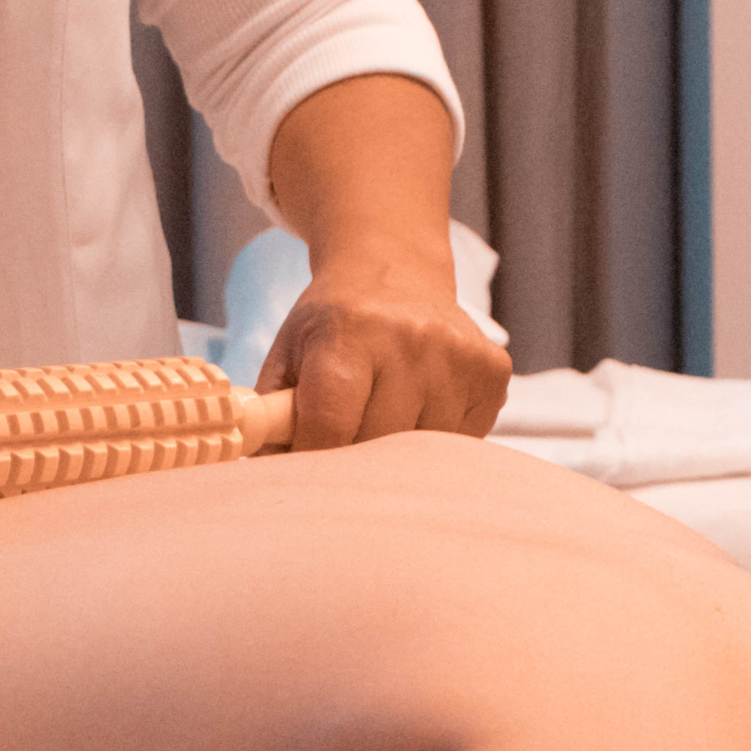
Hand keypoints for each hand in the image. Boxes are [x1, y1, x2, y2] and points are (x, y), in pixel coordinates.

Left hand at [257, 247, 511, 449]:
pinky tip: (420, 406)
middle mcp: (410, 338)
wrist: (394, 272)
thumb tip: (259, 479)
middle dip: (353, 458)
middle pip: (378, 445)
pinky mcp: (492, 372)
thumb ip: (270, 418)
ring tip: (383, 416)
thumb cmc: (332, 325)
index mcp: (349, 332)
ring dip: (398, 453)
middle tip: (343, 442)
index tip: (304, 472)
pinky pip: (462, 441)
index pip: (330, 426)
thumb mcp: (287, 356)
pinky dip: (436, 439)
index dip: (312, 461)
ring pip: (423, 452)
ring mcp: (457, 355)